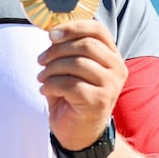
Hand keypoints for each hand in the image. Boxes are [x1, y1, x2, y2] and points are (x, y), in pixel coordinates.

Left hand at [37, 20, 126, 149]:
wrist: (79, 131)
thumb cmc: (73, 95)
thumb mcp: (71, 67)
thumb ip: (68, 48)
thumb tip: (53, 30)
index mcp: (112, 55)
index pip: (97, 29)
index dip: (73, 27)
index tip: (51, 34)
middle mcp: (117, 68)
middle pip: (85, 45)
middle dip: (57, 50)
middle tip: (41, 60)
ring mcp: (111, 85)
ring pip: (77, 63)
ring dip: (52, 69)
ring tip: (42, 77)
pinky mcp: (99, 100)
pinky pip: (70, 84)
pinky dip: (52, 85)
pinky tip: (46, 90)